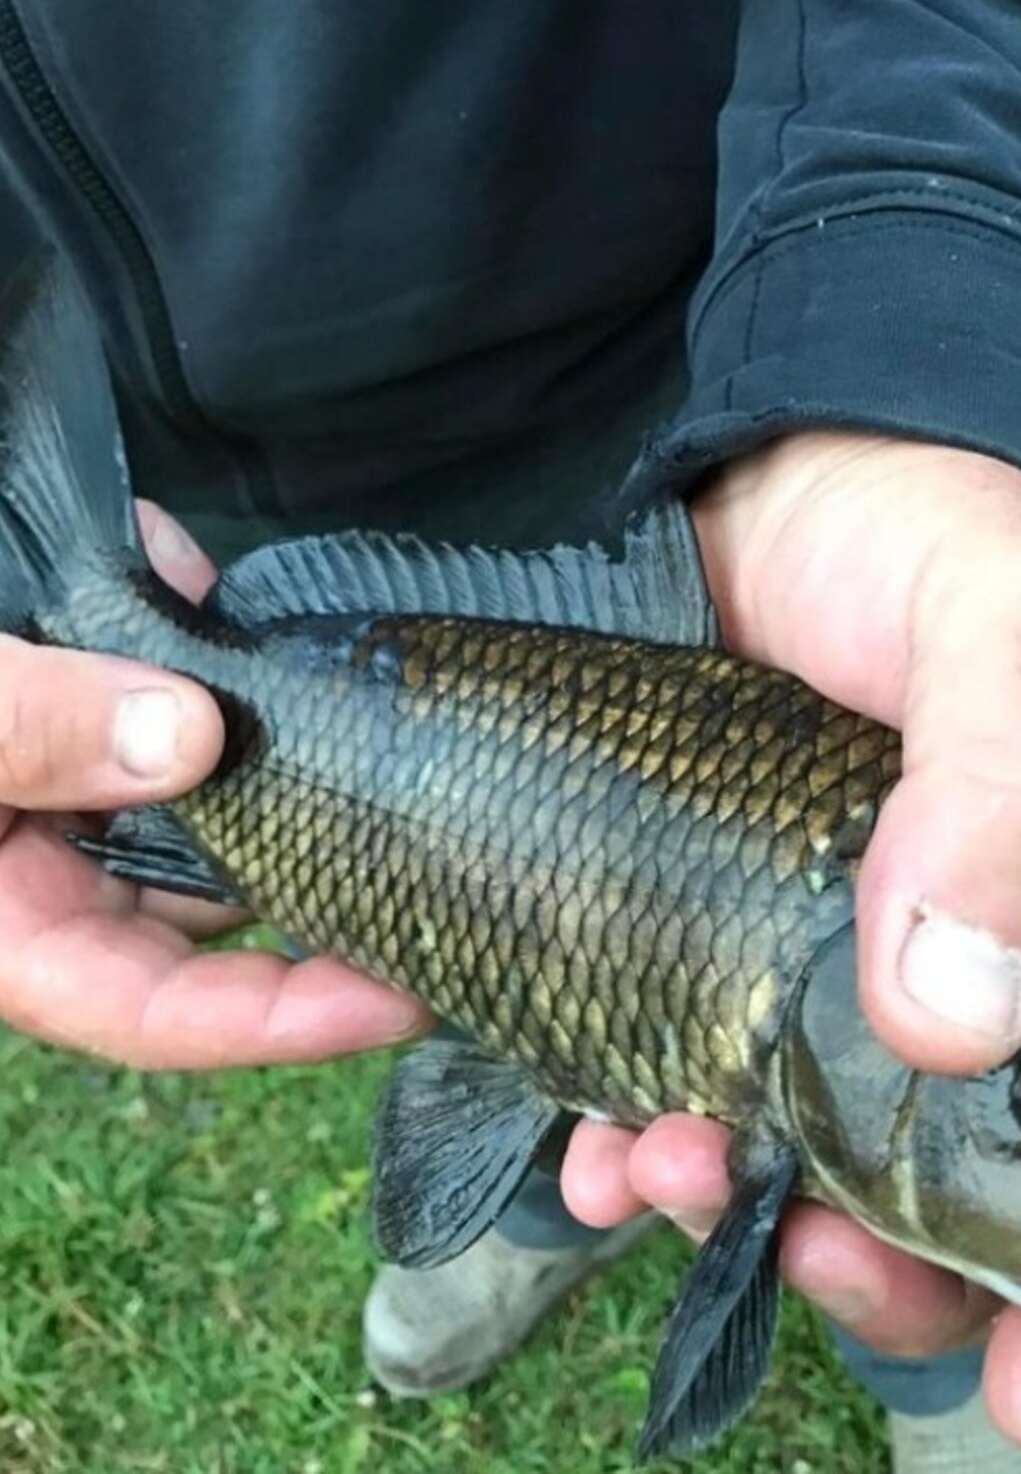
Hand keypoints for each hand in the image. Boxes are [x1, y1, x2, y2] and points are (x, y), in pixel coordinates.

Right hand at [0, 502, 428, 1069]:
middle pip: (205, 886)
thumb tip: (193, 736)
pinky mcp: (54, 700)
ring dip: (239, 708)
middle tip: (421, 805)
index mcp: (5, 928)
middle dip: (304, 837)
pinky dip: (165, 616)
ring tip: (308, 657)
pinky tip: (182, 561)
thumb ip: (25, 736)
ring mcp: (48, 779)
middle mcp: (36, 866)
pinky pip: (134, 670)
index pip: (163, 1006)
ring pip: (184, 768)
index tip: (410, 993)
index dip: (287, 1017)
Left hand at [561, 431, 1020, 1446]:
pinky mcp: (682, 919)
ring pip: (789, 1141)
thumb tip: (953, 1016)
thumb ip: (1015, 794)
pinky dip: (609, 1115)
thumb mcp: (1013, 633)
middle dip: (878, 1263)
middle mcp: (959, 961)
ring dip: (720, 1196)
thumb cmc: (922, 533)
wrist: (748, 466)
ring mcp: (809, 952)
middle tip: (805, 1260)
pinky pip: (651, 1054)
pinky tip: (573, 1122)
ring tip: (644, 1169)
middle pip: (950, 1182)